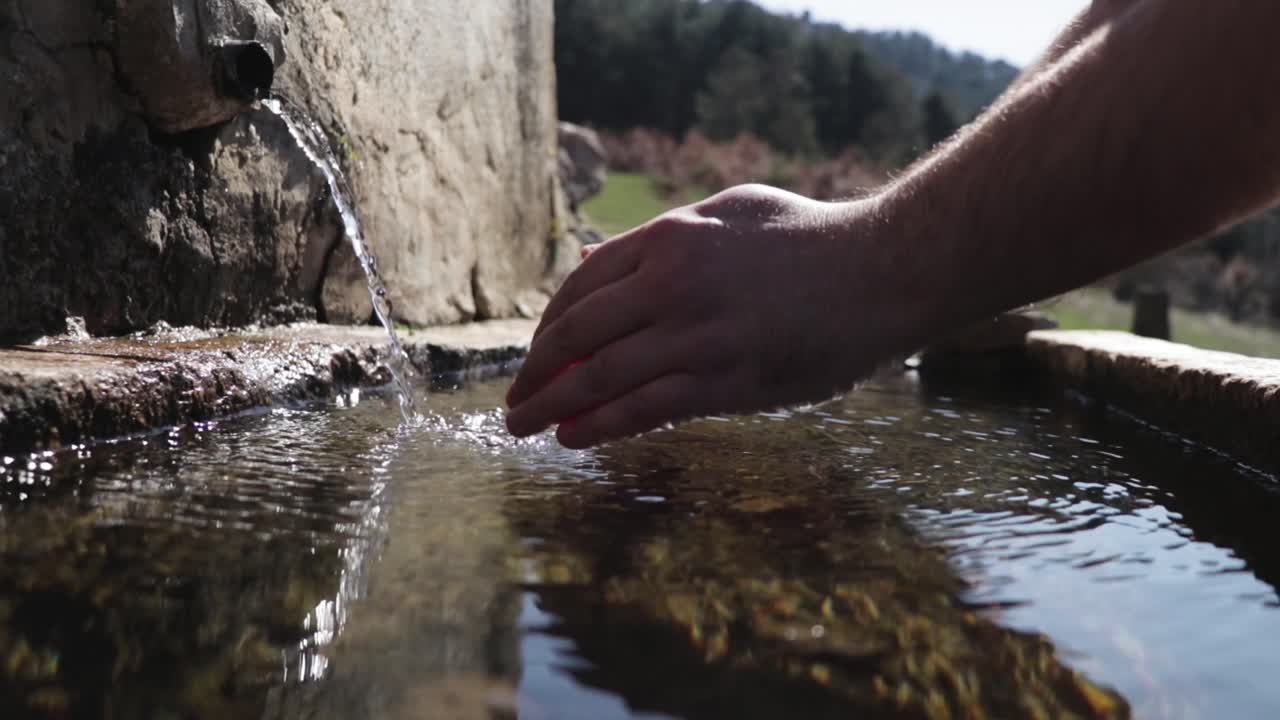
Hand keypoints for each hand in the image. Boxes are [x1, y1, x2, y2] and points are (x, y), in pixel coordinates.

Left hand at [505, 184, 911, 447]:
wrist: (881, 273)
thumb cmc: (809, 237)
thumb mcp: (730, 211)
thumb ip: (664, 235)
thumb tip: (596, 259)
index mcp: (671, 238)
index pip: (582, 286)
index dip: (548, 325)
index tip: (536, 353)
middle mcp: (673, 286)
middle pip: (577, 334)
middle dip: (534, 372)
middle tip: (512, 399)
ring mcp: (698, 337)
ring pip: (601, 377)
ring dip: (551, 406)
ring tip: (521, 426)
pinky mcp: (726, 382)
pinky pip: (646, 409)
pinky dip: (600, 427)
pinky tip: (572, 438)